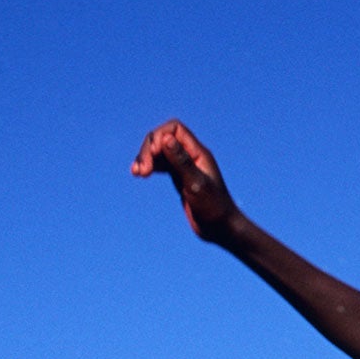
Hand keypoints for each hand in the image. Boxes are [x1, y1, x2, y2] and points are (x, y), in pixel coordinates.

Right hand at [131, 120, 241, 242]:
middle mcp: (192, 156)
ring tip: (137, 173)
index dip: (160, 136)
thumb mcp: (196, 184)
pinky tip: (140, 174)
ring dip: (145, 158)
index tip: (154, 155)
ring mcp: (185, 167)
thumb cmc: (214, 208)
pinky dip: (149, 166)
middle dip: (148, 150)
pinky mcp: (180, 178)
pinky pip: (161, 164)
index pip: (175, 129)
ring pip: (160, 152)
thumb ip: (182, 161)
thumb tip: (166, 139)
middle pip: (163, 138)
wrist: (222, 229)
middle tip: (142, 171)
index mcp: (199, 153)